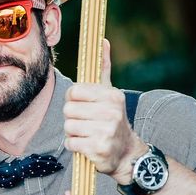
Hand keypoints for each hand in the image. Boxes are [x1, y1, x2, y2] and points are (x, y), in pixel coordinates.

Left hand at [63, 39, 147, 183]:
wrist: (127, 154)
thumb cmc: (112, 120)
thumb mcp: (111, 93)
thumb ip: (103, 68)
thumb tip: (102, 40)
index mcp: (112, 96)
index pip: (73, 92)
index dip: (73, 100)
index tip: (83, 106)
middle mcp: (111, 112)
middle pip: (68, 110)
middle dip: (73, 118)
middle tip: (87, 123)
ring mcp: (106, 131)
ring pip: (68, 126)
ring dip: (74, 133)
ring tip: (88, 134)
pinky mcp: (98, 149)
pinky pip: (71, 143)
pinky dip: (75, 146)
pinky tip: (88, 146)